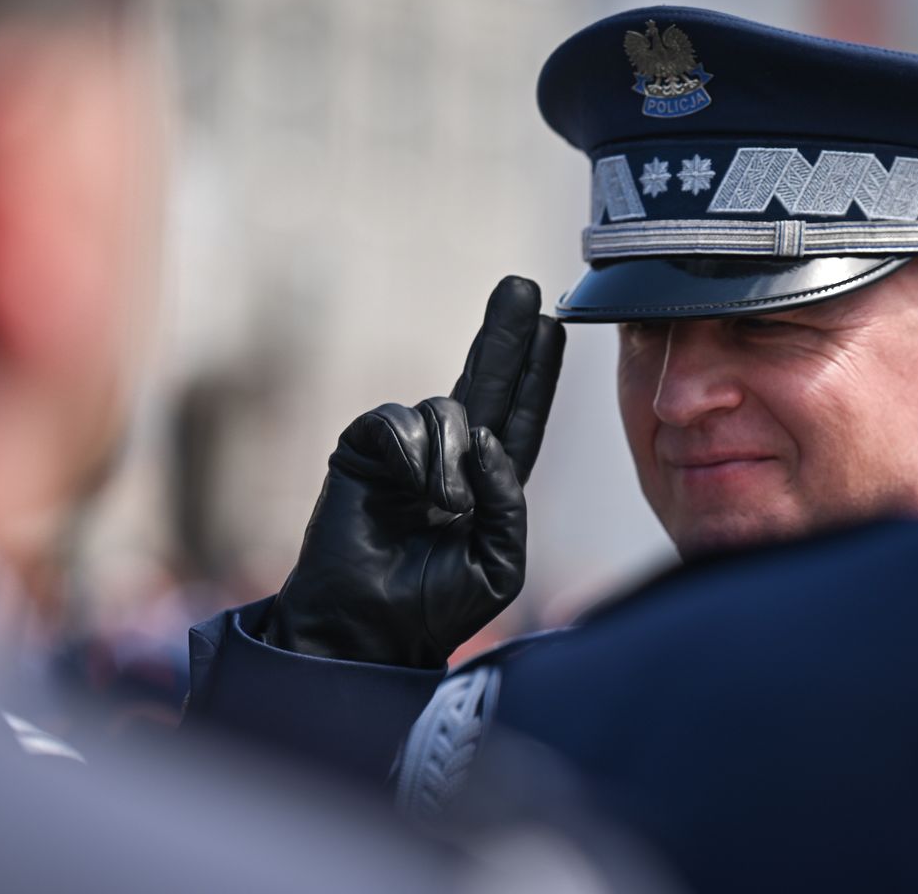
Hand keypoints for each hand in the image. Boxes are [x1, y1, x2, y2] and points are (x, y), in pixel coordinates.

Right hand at [262, 276, 564, 667]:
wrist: (365, 630)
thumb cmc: (434, 606)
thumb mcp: (500, 562)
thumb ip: (509, 500)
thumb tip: (488, 438)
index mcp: (487, 484)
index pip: (521, 418)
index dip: (537, 374)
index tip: (553, 328)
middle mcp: (448, 458)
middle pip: (487, 382)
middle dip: (506, 334)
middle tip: (523, 287)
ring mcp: (406, 451)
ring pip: (447, 408)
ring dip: (453, 456)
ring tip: (443, 508)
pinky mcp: (364, 448)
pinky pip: (399, 421)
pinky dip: (413, 454)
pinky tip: (408, 491)